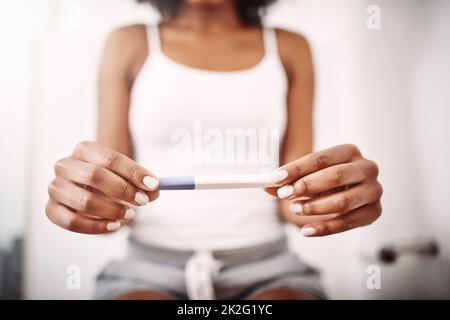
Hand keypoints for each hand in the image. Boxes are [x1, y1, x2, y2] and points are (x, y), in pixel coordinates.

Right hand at [46, 141, 158, 233]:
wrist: (87, 190)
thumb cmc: (109, 180)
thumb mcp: (126, 178)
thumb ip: (142, 184)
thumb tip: (154, 191)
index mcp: (84, 149)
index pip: (110, 158)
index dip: (133, 172)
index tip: (154, 185)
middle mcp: (65, 165)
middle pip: (94, 175)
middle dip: (123, 190)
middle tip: (143, 201)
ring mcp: (56, 187)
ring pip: (84, 201)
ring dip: (112, 210)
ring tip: (130, 215)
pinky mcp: (51, 209)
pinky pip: (73, 222)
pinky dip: (97, 227)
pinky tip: (115, 226)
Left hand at [268, 144, 382, 236]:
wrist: (350, 193)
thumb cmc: (327, 181)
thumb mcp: (308, 177)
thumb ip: (289, 181)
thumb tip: (266, 185)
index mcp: (349, 152)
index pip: (321, 158)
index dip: (296, 168)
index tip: (276, 177)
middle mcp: (366, 168)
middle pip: (335, 176)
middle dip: (306, 186)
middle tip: (284, 194)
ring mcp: (373, 191)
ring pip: (343, 201)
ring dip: (315, 207)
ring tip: (294, 209)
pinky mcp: (374, 212)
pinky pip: (348, 223)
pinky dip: (325, 228)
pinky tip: (306, 230)